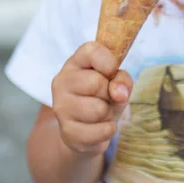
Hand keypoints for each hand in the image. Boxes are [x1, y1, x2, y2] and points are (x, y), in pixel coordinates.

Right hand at [52, 42, 131, 156]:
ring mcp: (61, 107)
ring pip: (98, 110)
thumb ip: (122, 79)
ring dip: (108, 113)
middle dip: (109, 93)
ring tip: (101, 111)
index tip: (112, 71)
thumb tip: (119, 93)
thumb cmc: (103, 96)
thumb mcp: (117, 81)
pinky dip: (108, 129)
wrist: (85, 128)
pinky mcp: (67, 131)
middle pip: (96, 83)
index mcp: (75, 62)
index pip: (92, 51)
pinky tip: (98, 126)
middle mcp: (62, 81)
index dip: (108, 62)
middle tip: (105, 97)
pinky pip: (100, 131)